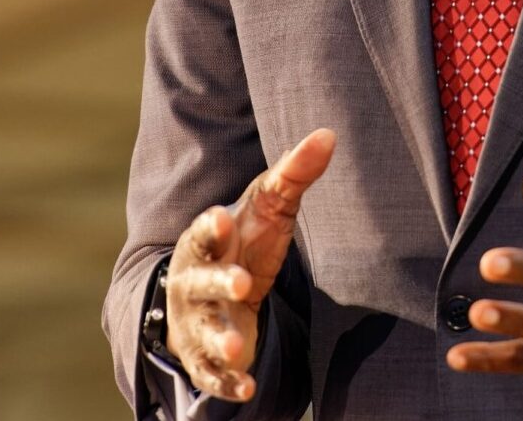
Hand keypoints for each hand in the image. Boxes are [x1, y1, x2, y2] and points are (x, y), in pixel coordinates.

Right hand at [164, 128, 334, 400]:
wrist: (217, 292)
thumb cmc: (246, 240)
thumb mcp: (269, 206)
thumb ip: (294, 172)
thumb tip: (329, 134)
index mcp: (205, 240)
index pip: (203, 230)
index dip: (211, 226)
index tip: (223, 219)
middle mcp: (194, 280)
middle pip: (201, 281)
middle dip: (218, 282)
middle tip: (241, 283)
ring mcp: (197, 320)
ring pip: (204, 330)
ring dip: (219, 337)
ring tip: (238, 343)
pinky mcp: (206, 356)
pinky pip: (212, 372)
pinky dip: (227, 381)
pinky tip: (247, 387)